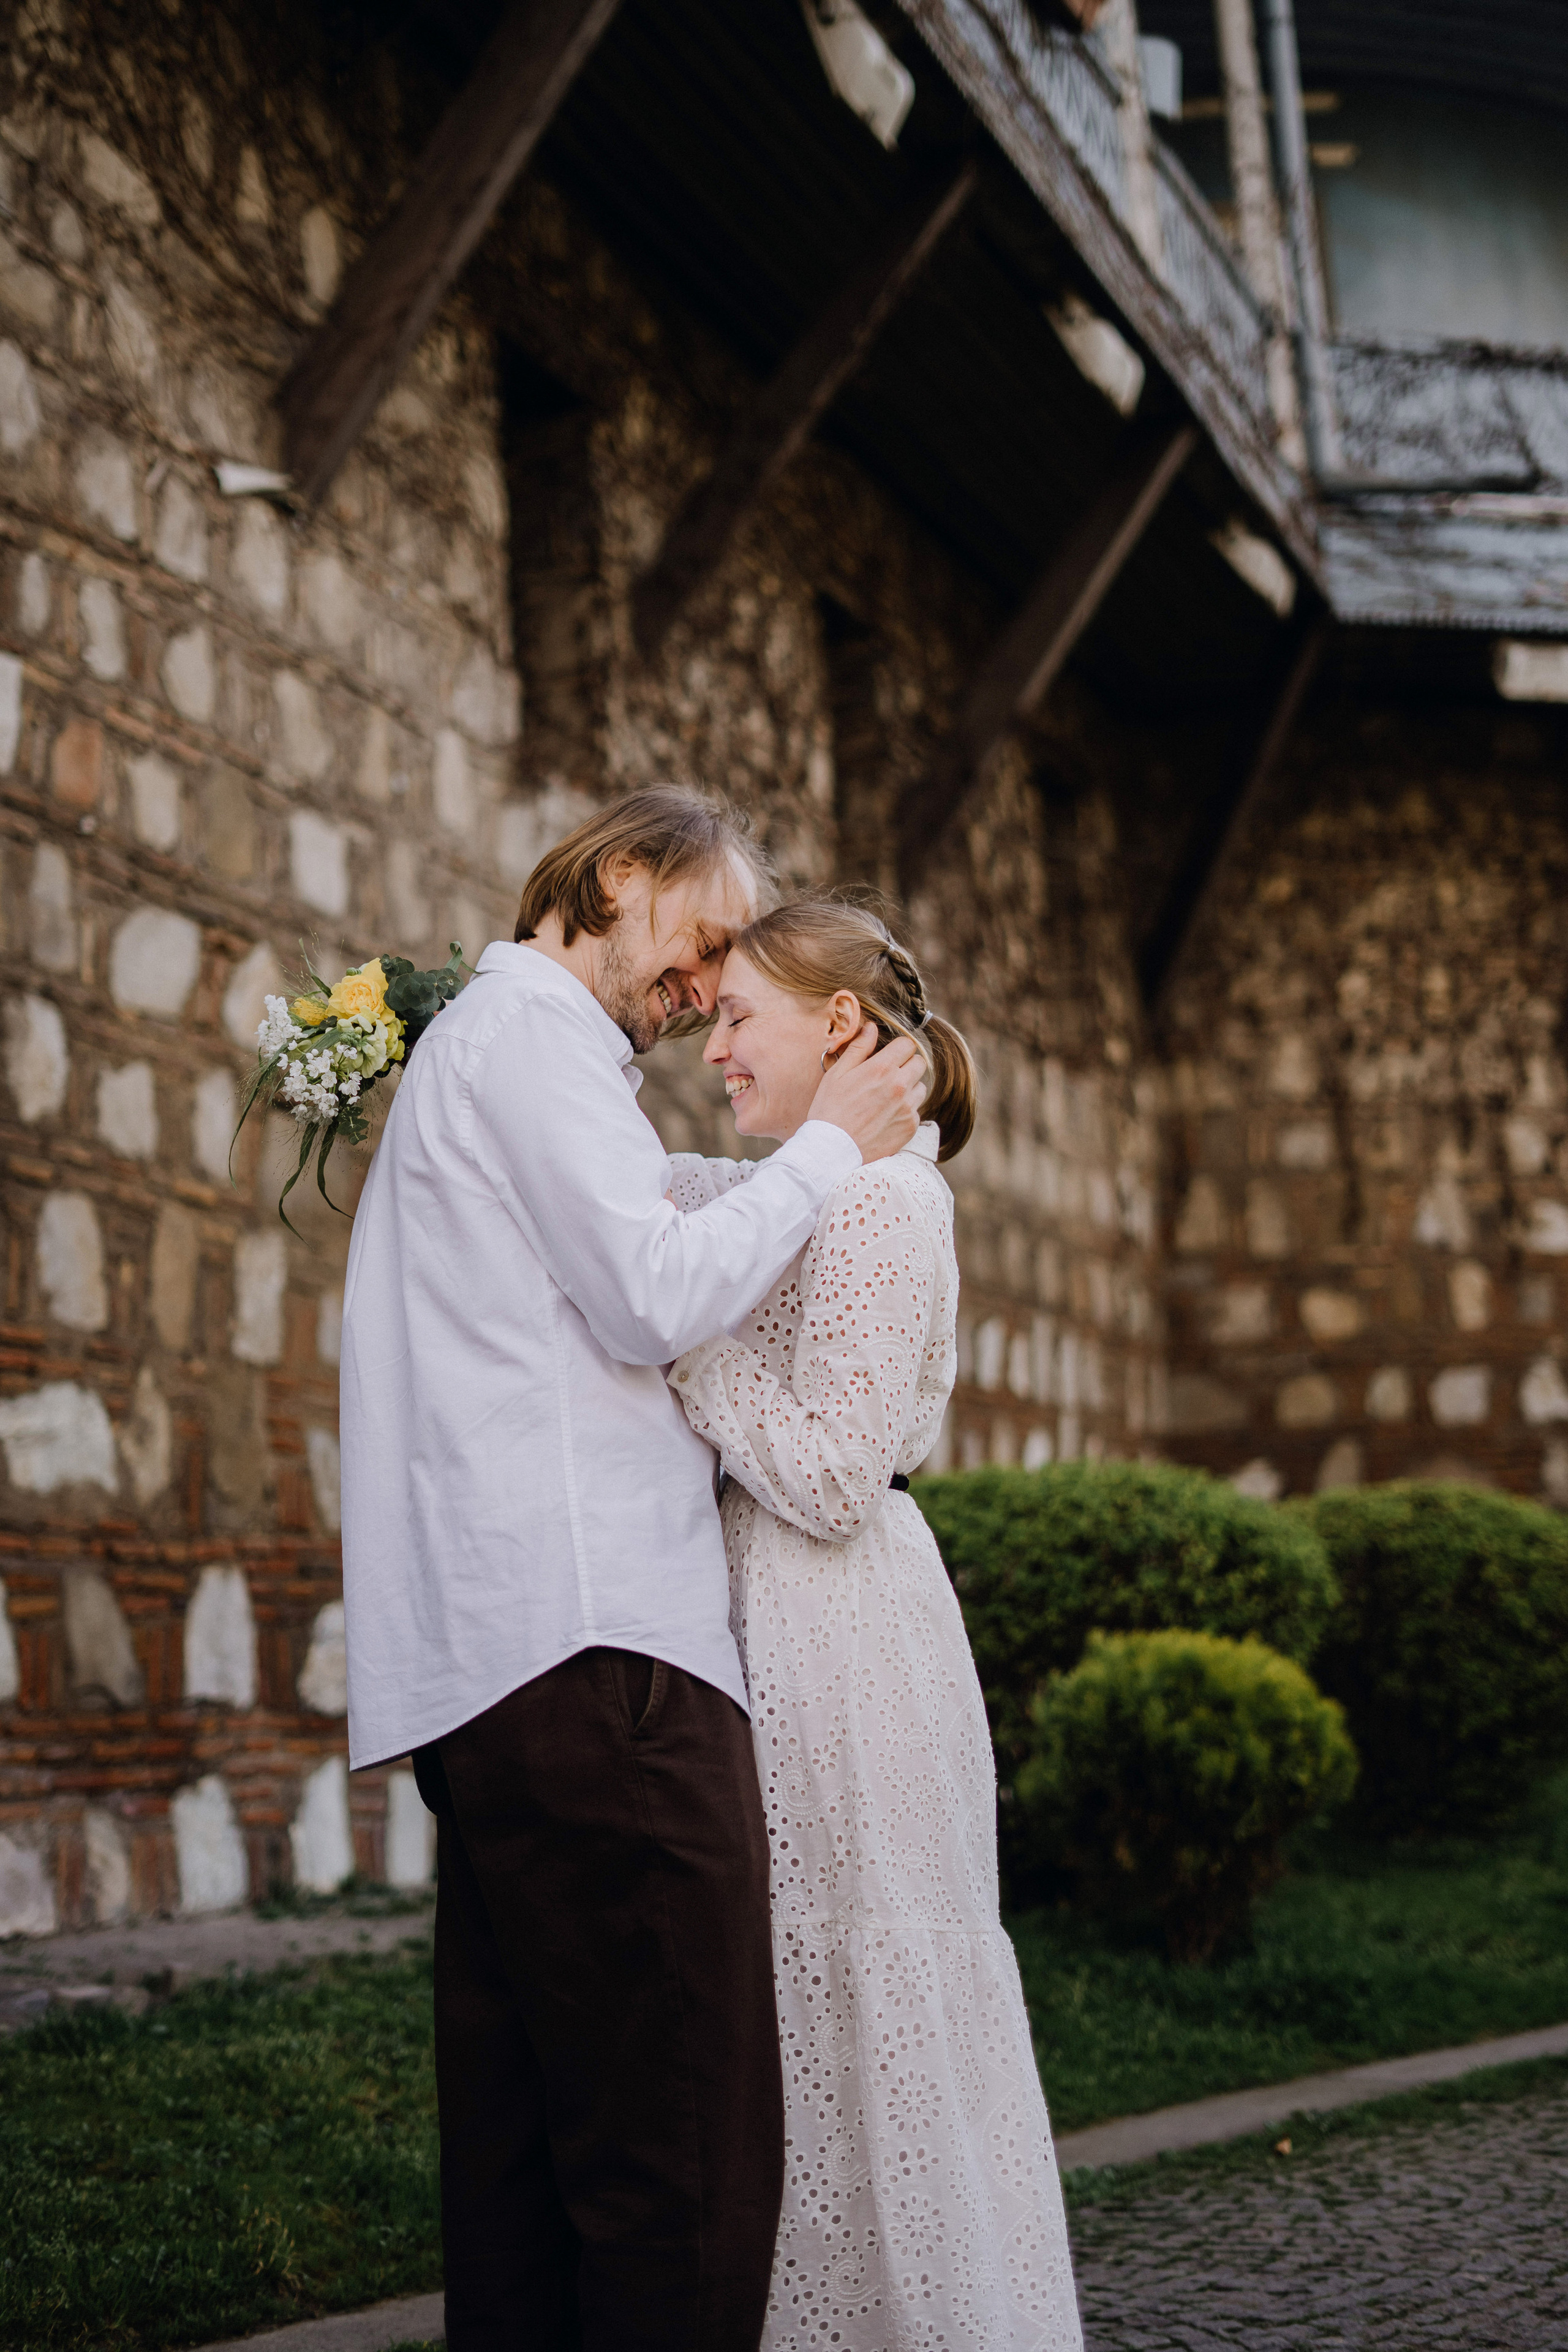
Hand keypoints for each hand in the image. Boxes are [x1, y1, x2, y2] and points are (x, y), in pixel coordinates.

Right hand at [808, 1023, 924, 1162]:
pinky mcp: (910, 1127)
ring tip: (886, 1099)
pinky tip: (885, 1117)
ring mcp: (907, 1107)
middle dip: (906, 1065)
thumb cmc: (829, 1109)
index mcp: (882, 1068)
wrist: (832, 1150)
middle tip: (888, 1076)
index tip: (889, 1056)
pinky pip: (916, 1111)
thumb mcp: (838, 1074)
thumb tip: (872, 1027)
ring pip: (921, 1087)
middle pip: (920, 1063)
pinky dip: (905, 1111)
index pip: (907, 1044)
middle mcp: (900, 1086)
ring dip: (908, 1089)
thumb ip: (858, 1048)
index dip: (897, 1048)